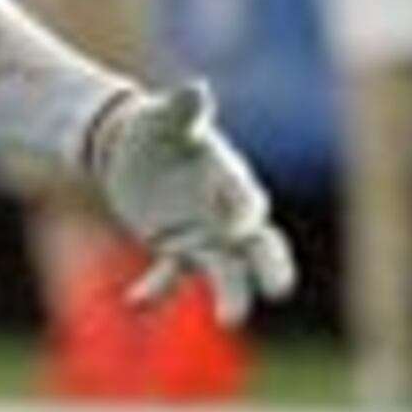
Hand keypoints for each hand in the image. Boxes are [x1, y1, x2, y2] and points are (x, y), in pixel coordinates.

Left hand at [88, 81, 296, 323]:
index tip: (240, 227)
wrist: (132, 147)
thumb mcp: (166, 116)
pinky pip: (170, 276)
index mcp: (229, 179)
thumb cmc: (157, 127)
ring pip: (226, 272)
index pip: (246, 201)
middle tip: (279, 289)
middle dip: (269, 266)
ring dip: (230, 296)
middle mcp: (225, 213)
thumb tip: (196, 90)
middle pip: (257, 245)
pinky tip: (133, 303)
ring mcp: (203, 235)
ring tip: (229, 321)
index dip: (245, 214)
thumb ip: (183, 109)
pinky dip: (155, 291)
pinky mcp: (176, 248)